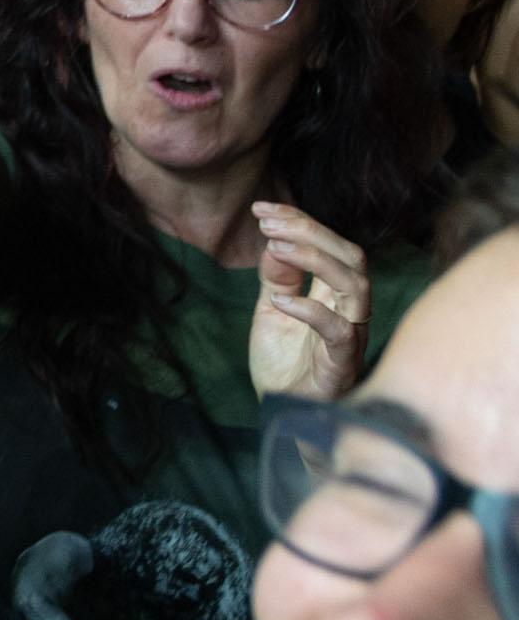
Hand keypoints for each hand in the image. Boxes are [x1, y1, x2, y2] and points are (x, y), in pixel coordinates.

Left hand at [249, 203, 374, 402]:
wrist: (283, 410)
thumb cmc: (284, 361)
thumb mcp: (272, 309)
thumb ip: (277, 277)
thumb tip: (273, 239)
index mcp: (335, 294)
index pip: (332, 245)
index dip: (301, 221)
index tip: (262, 208)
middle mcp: (350, 310)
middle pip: (351, 257)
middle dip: (310, 232)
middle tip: (268, 223)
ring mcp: (350, 336)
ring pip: (356, 287)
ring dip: (315, 260)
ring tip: (275, 248)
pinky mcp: (341, 363)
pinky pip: (339, 331)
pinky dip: (309, 310)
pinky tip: (278, 301)